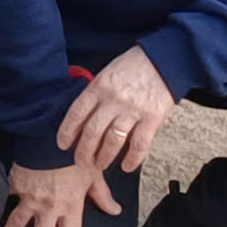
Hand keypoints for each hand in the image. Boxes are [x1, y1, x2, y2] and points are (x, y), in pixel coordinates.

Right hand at [0, 158, 123, 226]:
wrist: (50, 137)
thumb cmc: (74, 154)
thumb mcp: (94, 173)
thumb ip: (102, 194)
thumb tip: (114, 210)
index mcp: (71, 206)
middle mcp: (50, 206)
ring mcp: (31, 197)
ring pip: (19, 222)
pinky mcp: (16, 184)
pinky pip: (6, 197)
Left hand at [52, 46, 175, 174]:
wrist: (163, 60)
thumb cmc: (134, 66)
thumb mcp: (107, 73)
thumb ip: (96, 94)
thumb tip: (83, 117)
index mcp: (99, 87)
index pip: (77, 113)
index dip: (67, 132)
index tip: (63, 145)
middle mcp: (113, 100)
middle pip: (92, 131)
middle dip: (84, 151)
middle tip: (81, 161)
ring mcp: (133, 110)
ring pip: (113, 140)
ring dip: (104, 157)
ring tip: (100, 164)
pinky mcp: (152, 118)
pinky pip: (140, 144)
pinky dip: (133, 158)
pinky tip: (127, 166)